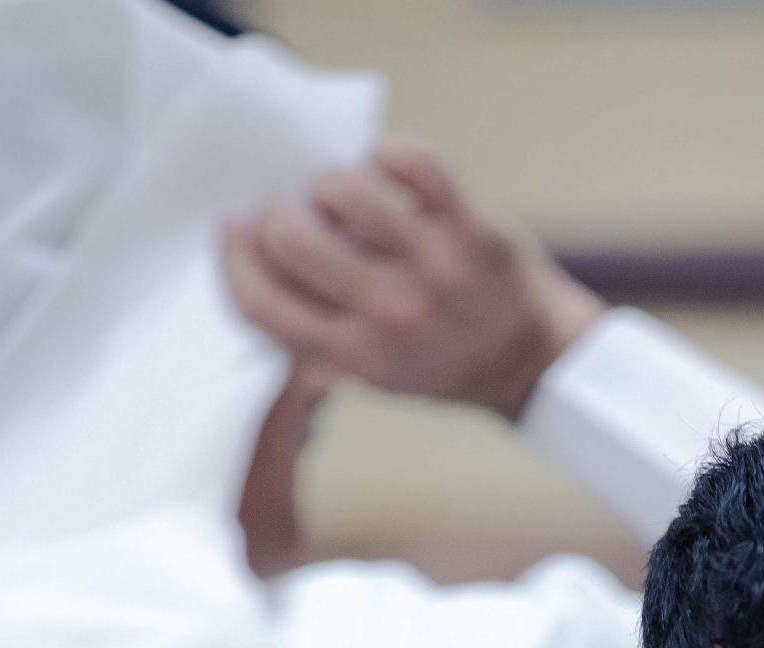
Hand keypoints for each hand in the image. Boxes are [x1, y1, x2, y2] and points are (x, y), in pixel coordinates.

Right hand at [221, 138, 604, 420]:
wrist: (529, 361)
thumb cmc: (442, 364)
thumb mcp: (373, 377)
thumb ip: (316, 337)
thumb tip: (257, 263)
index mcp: (355, 356)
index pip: (261, 300)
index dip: (234, 257)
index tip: (236, 230)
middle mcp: (389, 313)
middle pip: (290, 234)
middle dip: (278, 214)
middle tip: (296, 216)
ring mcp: (430, 264)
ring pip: (341, 187)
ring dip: (332, 185)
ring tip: (348, 202)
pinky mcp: (465, 224)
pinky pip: (408, 158)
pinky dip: (388, 154)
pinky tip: (388, 175)